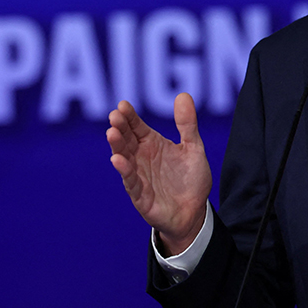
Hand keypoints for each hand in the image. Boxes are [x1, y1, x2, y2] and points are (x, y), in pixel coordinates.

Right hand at [107, 94, 211, 255]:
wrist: (195, 212)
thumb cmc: (191, 179)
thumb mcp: (193, 148)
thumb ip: (187, 124)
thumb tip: (183, 94)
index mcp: (152, 144)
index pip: (136, 126)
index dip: (129, 116)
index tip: (123, 105)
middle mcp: (141, 158)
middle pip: (127, 139)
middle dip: (120, 127)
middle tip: (115, 116)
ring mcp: (139, 176)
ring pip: (124, 158)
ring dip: (117, 146)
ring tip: (112, 133)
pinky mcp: (140, 196)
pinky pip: (130, 182)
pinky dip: (124, 171)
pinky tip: (118, 160)